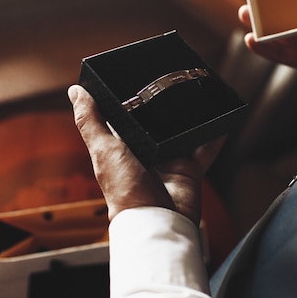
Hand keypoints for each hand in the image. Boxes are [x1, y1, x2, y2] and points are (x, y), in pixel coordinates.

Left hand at [68, 85, 222, 224]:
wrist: (156, 220)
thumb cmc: (124, 190)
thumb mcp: (103, 149)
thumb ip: (90, 121)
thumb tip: (75, 91)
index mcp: (121, 148)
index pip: (124, 118)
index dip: (129, 100)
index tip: (136, 77)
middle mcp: (145, 154)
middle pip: (157, 124)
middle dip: (164, 107)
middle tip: (172, 80)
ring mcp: (168, 161)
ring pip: (182, 133)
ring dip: (190, 117)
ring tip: (197, 93)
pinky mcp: (189, 170)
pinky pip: (205, 149)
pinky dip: (214, 135)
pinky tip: (220, 119)